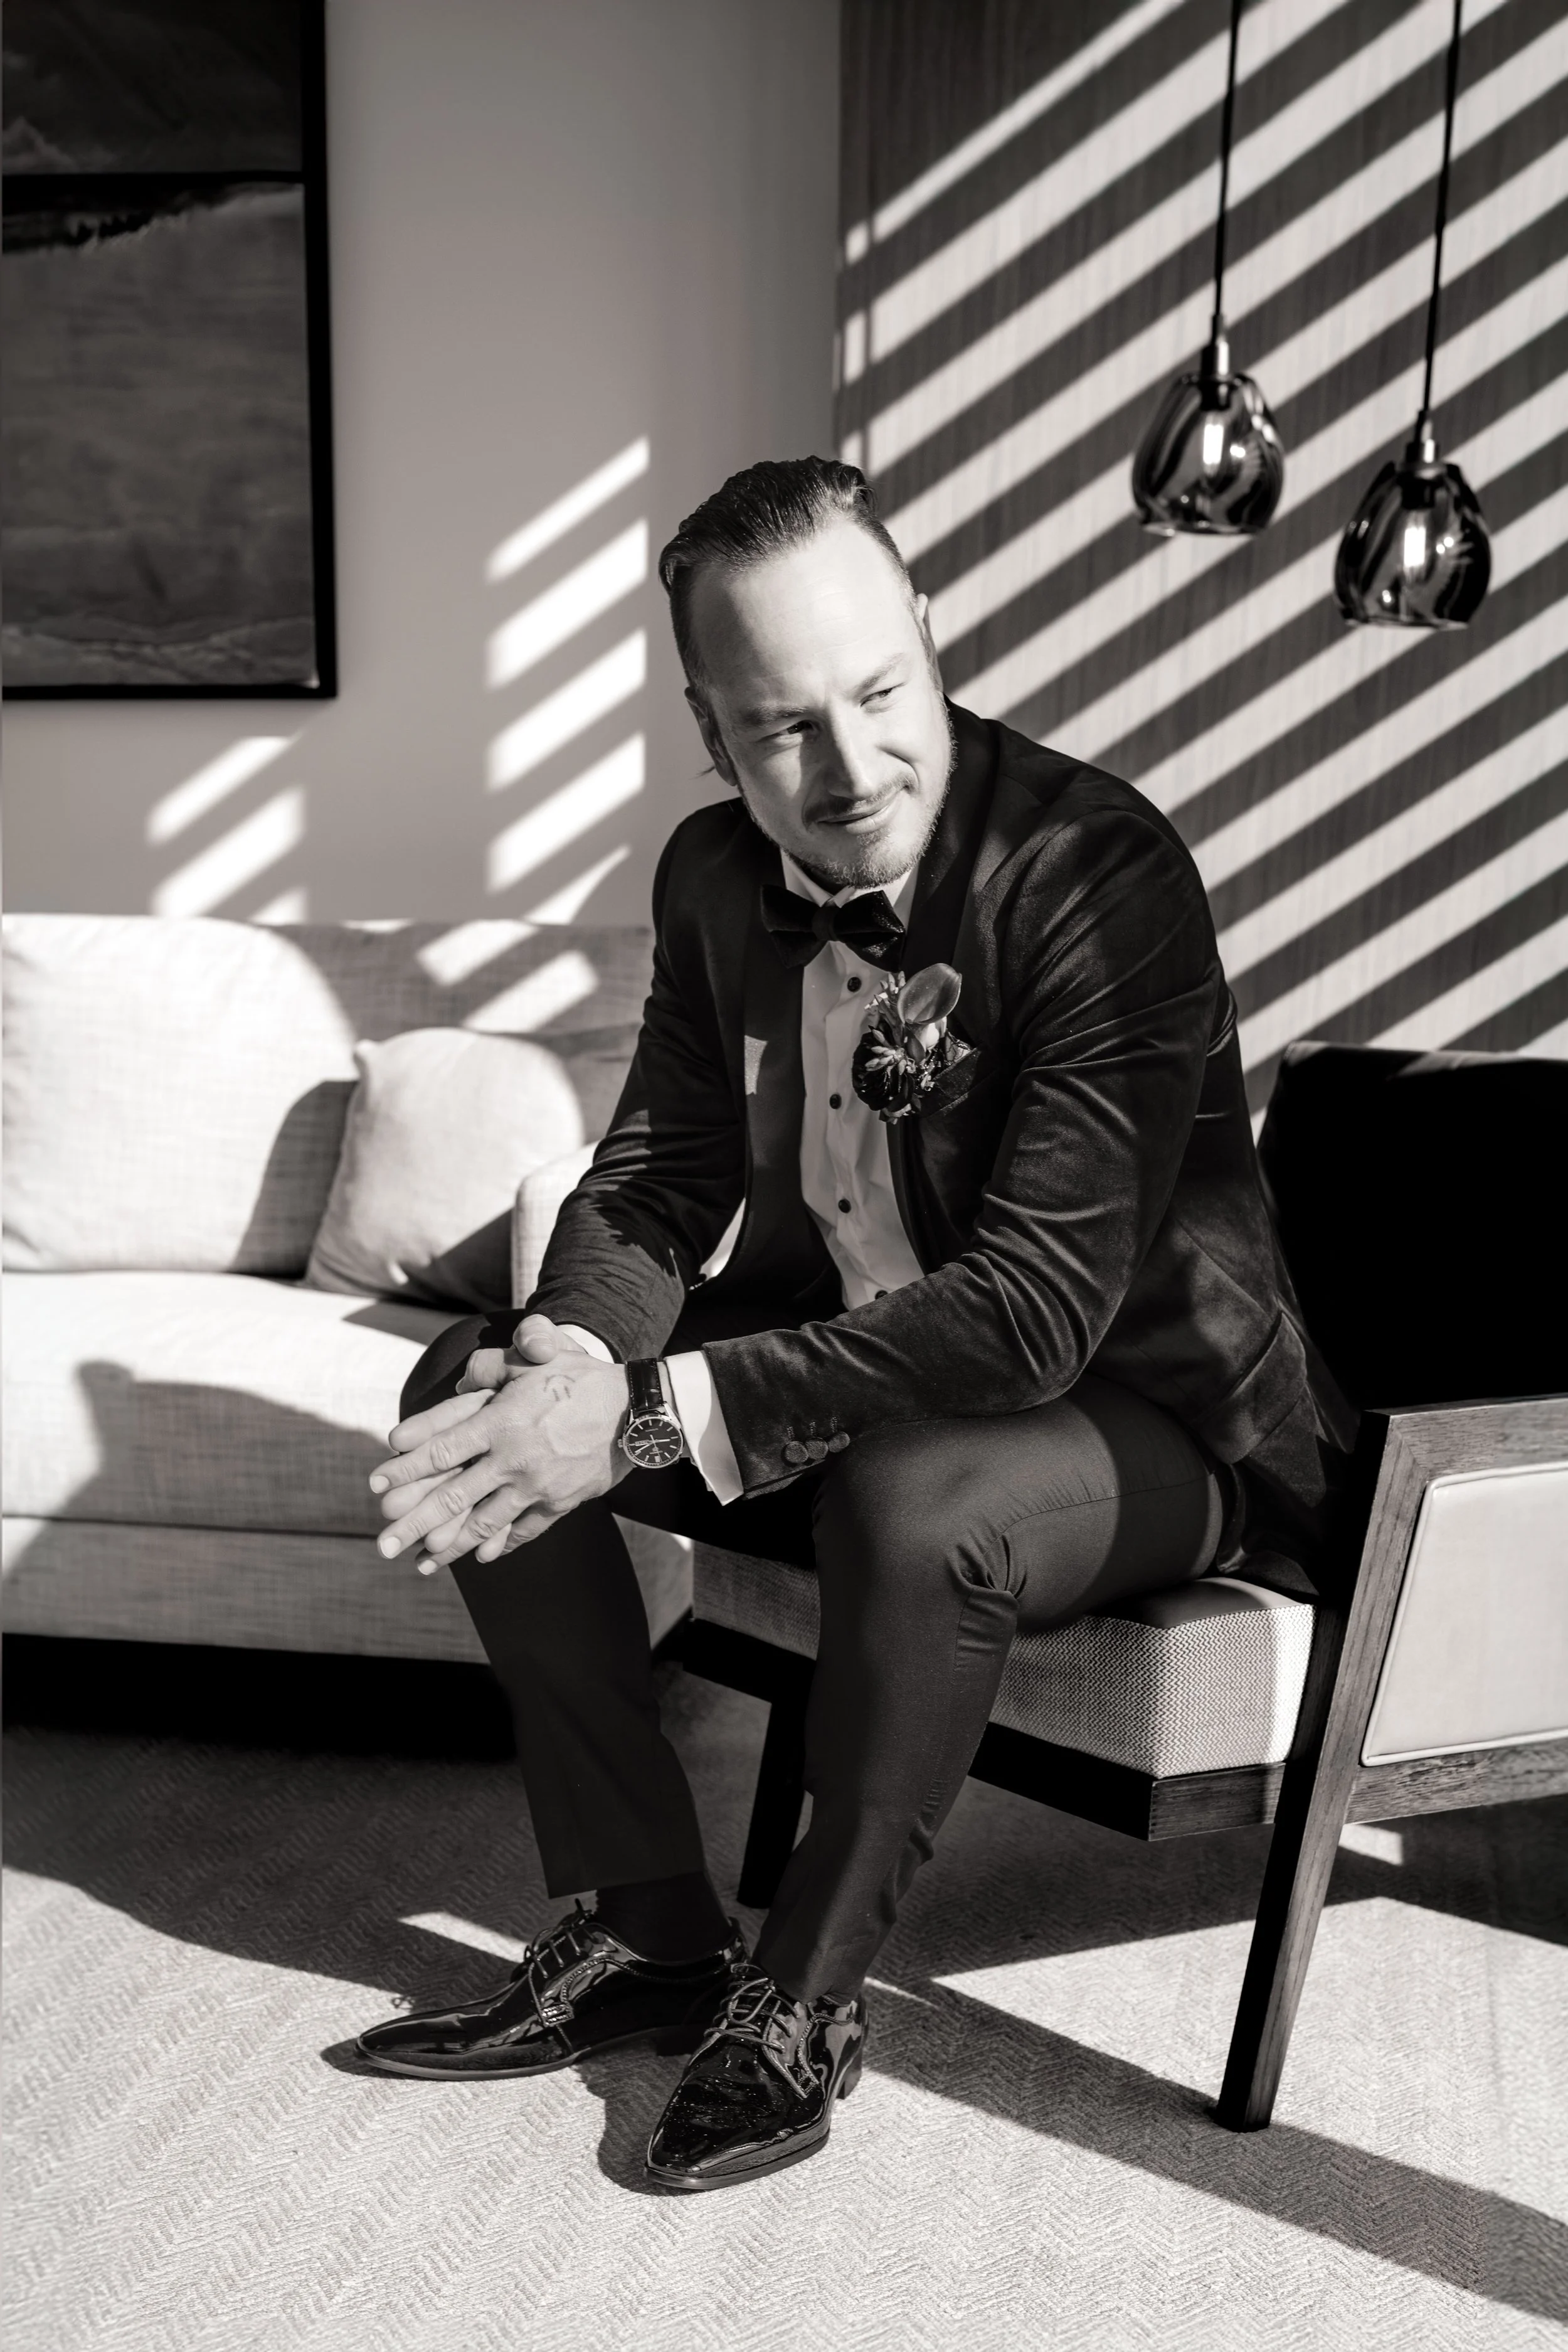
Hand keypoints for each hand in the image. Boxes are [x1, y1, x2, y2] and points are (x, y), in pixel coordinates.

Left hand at [370, 1316, 627, 1570]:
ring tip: (422, 1563)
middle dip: (413, 1523)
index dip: (406, 1468)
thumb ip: (492, 1366)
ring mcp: (537, 1486)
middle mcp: (514, 1459)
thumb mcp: (536, 1357)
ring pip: (484, 1523)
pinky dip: (501, 1545)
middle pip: (453, 1497)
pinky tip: (481, 1557)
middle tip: (383, 1545)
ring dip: (450, 1546)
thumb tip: (460, 1380)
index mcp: (502, 1421)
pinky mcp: (559, 1503)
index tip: (375, 1484)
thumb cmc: (582, 1378)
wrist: (637, 1411)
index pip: (442, 1449)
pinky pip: (524, 1530)